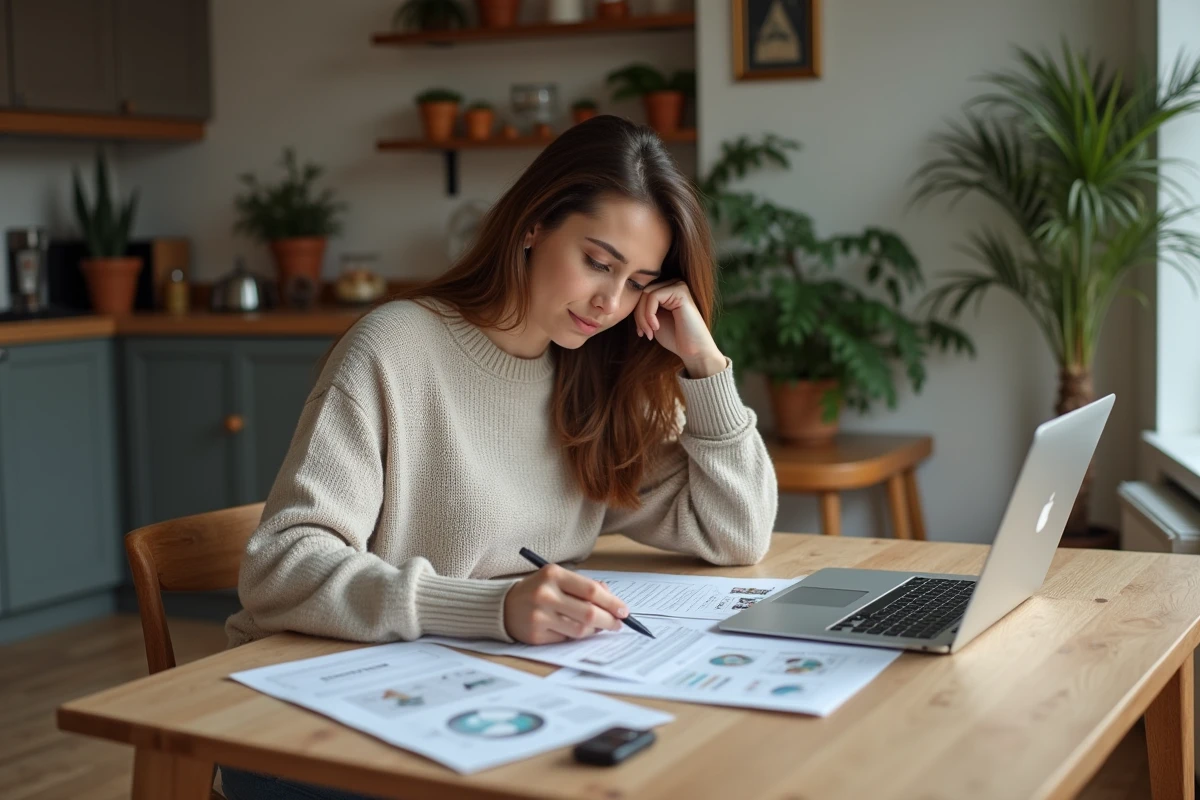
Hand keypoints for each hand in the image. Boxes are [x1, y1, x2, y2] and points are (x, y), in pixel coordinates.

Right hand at [503, 564, 629, 644]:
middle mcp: (545, 594)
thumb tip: (613, 600)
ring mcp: (539, 616)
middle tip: (618, 624)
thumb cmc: (539, 590)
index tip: (624, 611)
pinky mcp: (536, 635)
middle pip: (589, 613)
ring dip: (595, 630)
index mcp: (553, 575)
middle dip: (609, 620)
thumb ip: (585, 586)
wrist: (504, 605)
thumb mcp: (559, 578)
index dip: (612, 603)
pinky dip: (576, 636)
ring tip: (599, 627)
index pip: (591, 590)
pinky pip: (566, 639)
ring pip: (580, 629)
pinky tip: (577, 630)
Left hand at [634, 281, 725, 376]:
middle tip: (644, 334)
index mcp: (668, 290)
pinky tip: (657, 327)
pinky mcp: (680, 290)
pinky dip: (649, 314)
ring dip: (642, 317)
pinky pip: (653, 297)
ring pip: (646, 294)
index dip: (637, 313)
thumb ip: (643, 308)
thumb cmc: (675, 338)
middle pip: (643, 293)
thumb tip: (626, 299)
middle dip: (638, 316)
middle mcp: (674, 284)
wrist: (694, 351)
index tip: (641, 332)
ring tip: (649, 333)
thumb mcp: (653, 320)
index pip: (643, 294)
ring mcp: (678, 285)